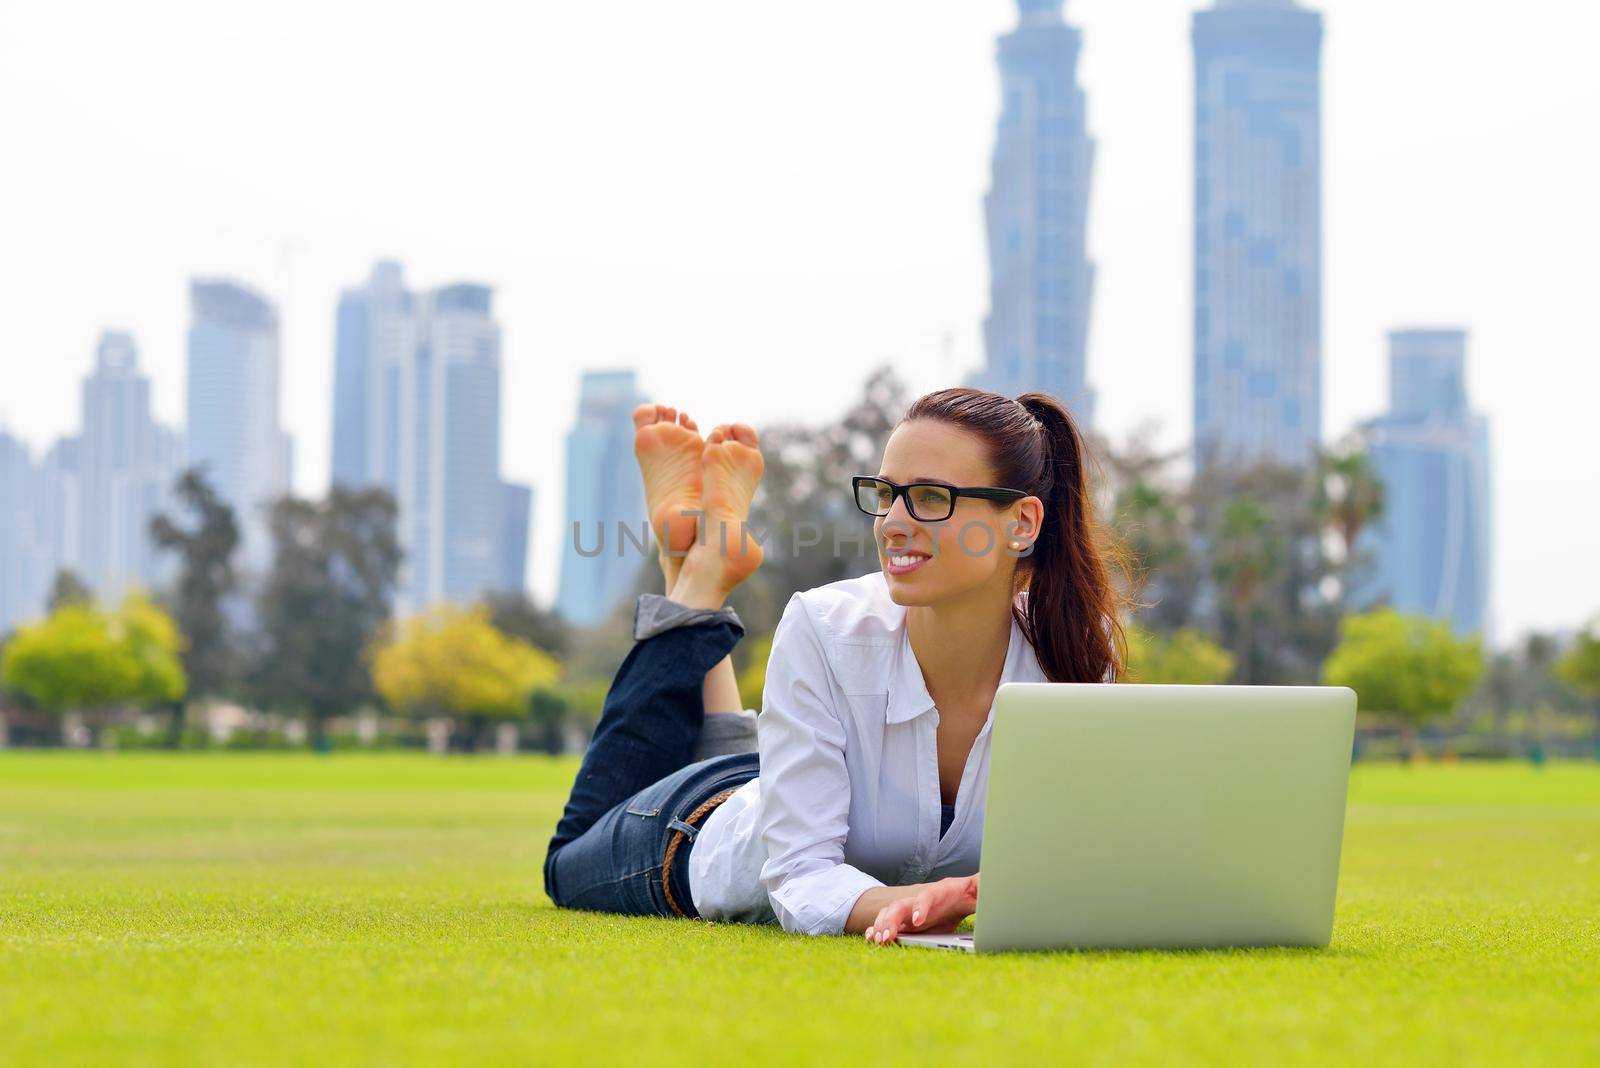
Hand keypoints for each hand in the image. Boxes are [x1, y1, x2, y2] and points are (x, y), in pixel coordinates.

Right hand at [864, 874, 978, 944]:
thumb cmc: (971, 893)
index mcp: (941, 891)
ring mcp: (912, 910)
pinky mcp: (907, 922)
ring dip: (882, 926)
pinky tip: (872, 939)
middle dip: (891, 920)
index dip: (921, 905)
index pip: (928, 895)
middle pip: (902, 904)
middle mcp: (921, 899)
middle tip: (886, 937)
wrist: (963, 896)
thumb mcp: (981, 890)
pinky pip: (889, 925)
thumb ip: (984, 885)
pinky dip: (878, 930)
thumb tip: (989, 879)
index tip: (917, 920)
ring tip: (878, 940)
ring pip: (890, 914)